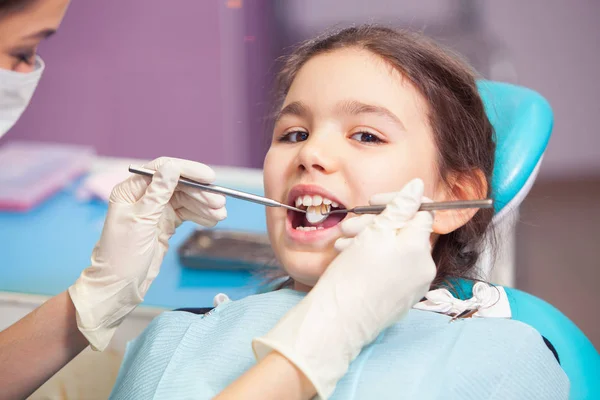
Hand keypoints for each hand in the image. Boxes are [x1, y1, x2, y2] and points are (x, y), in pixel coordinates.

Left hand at [68, 157, 225, 350]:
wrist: (119, 286)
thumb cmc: (121, 255)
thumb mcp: (141, 221)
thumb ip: (158, 193)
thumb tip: (172, 167)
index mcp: (130, 190)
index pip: (162, 170)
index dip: (188, 170)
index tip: (210, 178)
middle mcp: (143, 196)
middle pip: (178, 185)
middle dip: (201, 193)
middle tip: (220, 204)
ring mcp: (155, 210)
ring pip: (185, 200)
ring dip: (204, 206)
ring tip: (220, 215)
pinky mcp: (164, 224)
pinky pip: (186, 213)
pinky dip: (200, 216)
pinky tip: (212, 220)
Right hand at [253, 179, 435, 398]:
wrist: (338, 321)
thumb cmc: (353, 276)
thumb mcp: (375, 232)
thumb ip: (400, 207)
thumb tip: (417, 186)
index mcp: (420, 249)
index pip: (421, 212)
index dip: (396, 202)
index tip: (373, 203)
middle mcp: (423, 268)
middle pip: (404, 232)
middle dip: (375, 224)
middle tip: (349, 226)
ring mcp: (413, 286)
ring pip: (394, 250)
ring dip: (369, 241)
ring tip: (343, 244)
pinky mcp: (401, 298)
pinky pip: (391, 269)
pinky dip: (373, 259)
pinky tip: (350, 259)